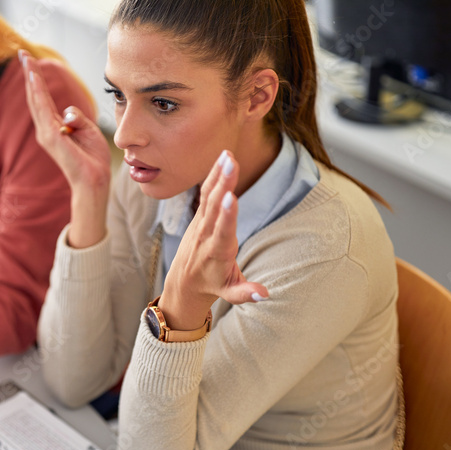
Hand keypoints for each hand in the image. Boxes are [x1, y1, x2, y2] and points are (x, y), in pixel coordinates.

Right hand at [20, 49, 110, 247]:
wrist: (95, 180)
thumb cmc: (92, 158)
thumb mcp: (87, 129)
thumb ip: (76, 117)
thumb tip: (67, 110)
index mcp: (54, 126)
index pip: (42, 98)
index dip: (36, 79)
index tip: (30, 60)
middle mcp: (46, 129)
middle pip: (34, 96)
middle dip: (29, 73)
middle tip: (23, 53)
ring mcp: (46, 134)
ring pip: (36, 100)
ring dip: (31, 79)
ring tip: (27, 60)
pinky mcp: (51, 138)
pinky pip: (43, 111)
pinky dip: (38, 94)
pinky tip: (34, 79)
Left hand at [159, 151, 268, 329]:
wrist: (184, 281)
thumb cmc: (213, 285)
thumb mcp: (230, 293)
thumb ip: (246, 293)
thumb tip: (265, 294)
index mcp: (217, 253)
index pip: (222, 232)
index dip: (227, 216)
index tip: (230, 198)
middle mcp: (206, 235)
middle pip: (214, 208)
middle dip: (223, 186)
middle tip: (231, 164)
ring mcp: (201, 223)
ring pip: (209, 197)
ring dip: (218, 175)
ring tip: (228, 155)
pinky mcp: (199, 215)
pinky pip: (206, 193)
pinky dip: (214, 175)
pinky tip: (224, 157)